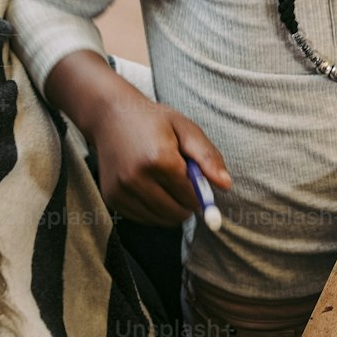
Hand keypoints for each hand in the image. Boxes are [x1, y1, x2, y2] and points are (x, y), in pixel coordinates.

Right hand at [93, 100, 231, 226]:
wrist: (110, 116)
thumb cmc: (153, 121)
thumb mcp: (185, 129)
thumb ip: (208, 157)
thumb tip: (226, 185)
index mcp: (159, 159)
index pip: (191, 197)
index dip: (199, 193)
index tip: (197, 181)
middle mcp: (136, 178)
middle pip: (176, 213)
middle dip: (186, 204)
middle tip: (182, 183)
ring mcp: (121, 190)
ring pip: (160, 220)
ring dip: (170, 208)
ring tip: (165, 183)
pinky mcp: (112, 198)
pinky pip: (143, 218)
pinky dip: (153, 210)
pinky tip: (150, 188)